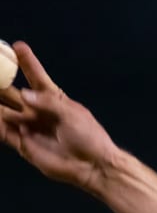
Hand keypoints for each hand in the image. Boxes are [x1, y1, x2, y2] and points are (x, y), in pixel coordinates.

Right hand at [0, 41, 119, 192]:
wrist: (92, 167)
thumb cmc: (89, 137)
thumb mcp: (72, 114)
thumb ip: (47, 103)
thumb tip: (24, 94)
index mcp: (54, 100)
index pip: (36, 77)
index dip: (27, 63)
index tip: (17, 46)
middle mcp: (38, 111)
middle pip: (12, 93)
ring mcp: (29, 126)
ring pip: (3, 111)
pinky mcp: (23, 143)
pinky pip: (3, 131)